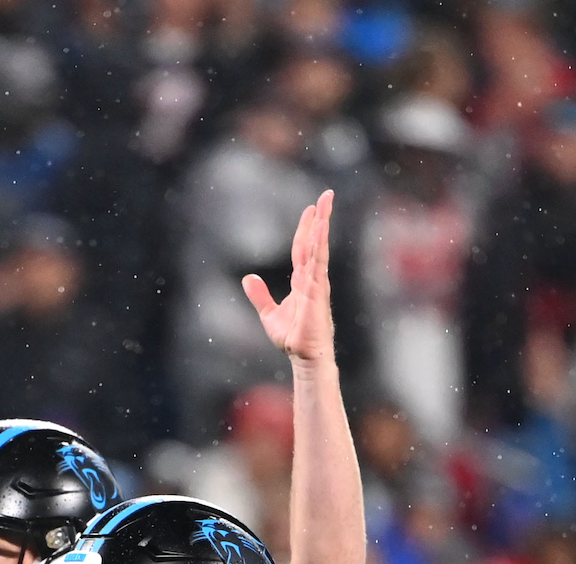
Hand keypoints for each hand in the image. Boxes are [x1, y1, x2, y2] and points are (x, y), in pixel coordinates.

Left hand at [242, 190, 335, 364]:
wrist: (302, 356)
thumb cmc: (292, 338)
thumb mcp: (269, 314)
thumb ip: (260, 295)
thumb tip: (248, 278)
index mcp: (302, 281)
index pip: (304, 248)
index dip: (306, 228)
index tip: (311, 209)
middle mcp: (312, 278)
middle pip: (315, 242)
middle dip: (321, 218)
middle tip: (327, 195)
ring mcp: (317, 284)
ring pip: (319, 249)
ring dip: (322, 227)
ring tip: (325, 206)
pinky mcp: (317, 293)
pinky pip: (318, 265)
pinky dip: (319, 248)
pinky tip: (320, 232)